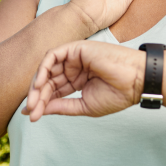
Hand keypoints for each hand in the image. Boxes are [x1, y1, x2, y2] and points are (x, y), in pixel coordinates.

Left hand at [22, 41, 144, 120]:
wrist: (135, 81)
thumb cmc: (117, 94)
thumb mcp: (84, 105)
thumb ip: (62, 106)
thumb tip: (39, 111)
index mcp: (78, 80)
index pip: (54, 90)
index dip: (42, 102)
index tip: (31, 117)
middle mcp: (74, 67)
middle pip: (48, 80)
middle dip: (37, 96)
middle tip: (30, 111)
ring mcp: (75, 57)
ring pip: (47, 68)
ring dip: (37, 84)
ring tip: (34, 101)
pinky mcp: (76, 48)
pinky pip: (52, 56)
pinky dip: (43, 69)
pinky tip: (40, 84)